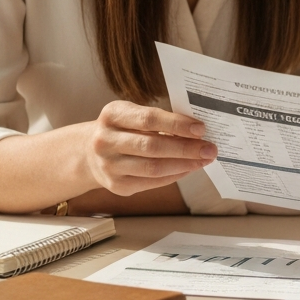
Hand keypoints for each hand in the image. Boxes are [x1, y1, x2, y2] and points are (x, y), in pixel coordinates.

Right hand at [85, 101, 215, 195]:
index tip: (201, 129)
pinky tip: (188, 169)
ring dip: (184, 164)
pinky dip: (174, 175)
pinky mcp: (116, 185)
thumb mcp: (132, 114)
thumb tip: (196, 131)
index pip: (149, 119)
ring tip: (203, 160)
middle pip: (152, 146)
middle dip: (186, 148)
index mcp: (112, 115)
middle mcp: (105, 140)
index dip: (177, 124)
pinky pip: (151, 182)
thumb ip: (158, 120)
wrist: (89, 153)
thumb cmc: (122, 129)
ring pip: (153, 168)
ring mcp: (109, 165)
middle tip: (210, 148)